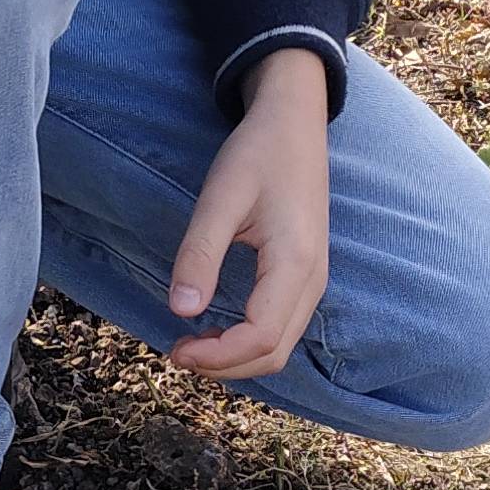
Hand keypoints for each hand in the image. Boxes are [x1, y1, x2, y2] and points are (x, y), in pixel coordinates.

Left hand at [168, 45, 331, 382]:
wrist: (294, 123)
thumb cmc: (257, 154)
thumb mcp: (220, 199)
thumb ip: (199, 254)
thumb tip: (179, 311)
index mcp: (294, 263)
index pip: (260, 338)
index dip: (217, 356)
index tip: (175, 348)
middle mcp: (313, 280)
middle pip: (272, 353)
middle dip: (223, 366)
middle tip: (176, 352)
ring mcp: (314, 281)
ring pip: (280, 346)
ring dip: (236, 359)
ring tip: (191, 345)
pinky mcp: (307, 276)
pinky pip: (282, 328)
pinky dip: (249, 342)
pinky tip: (216, 329)